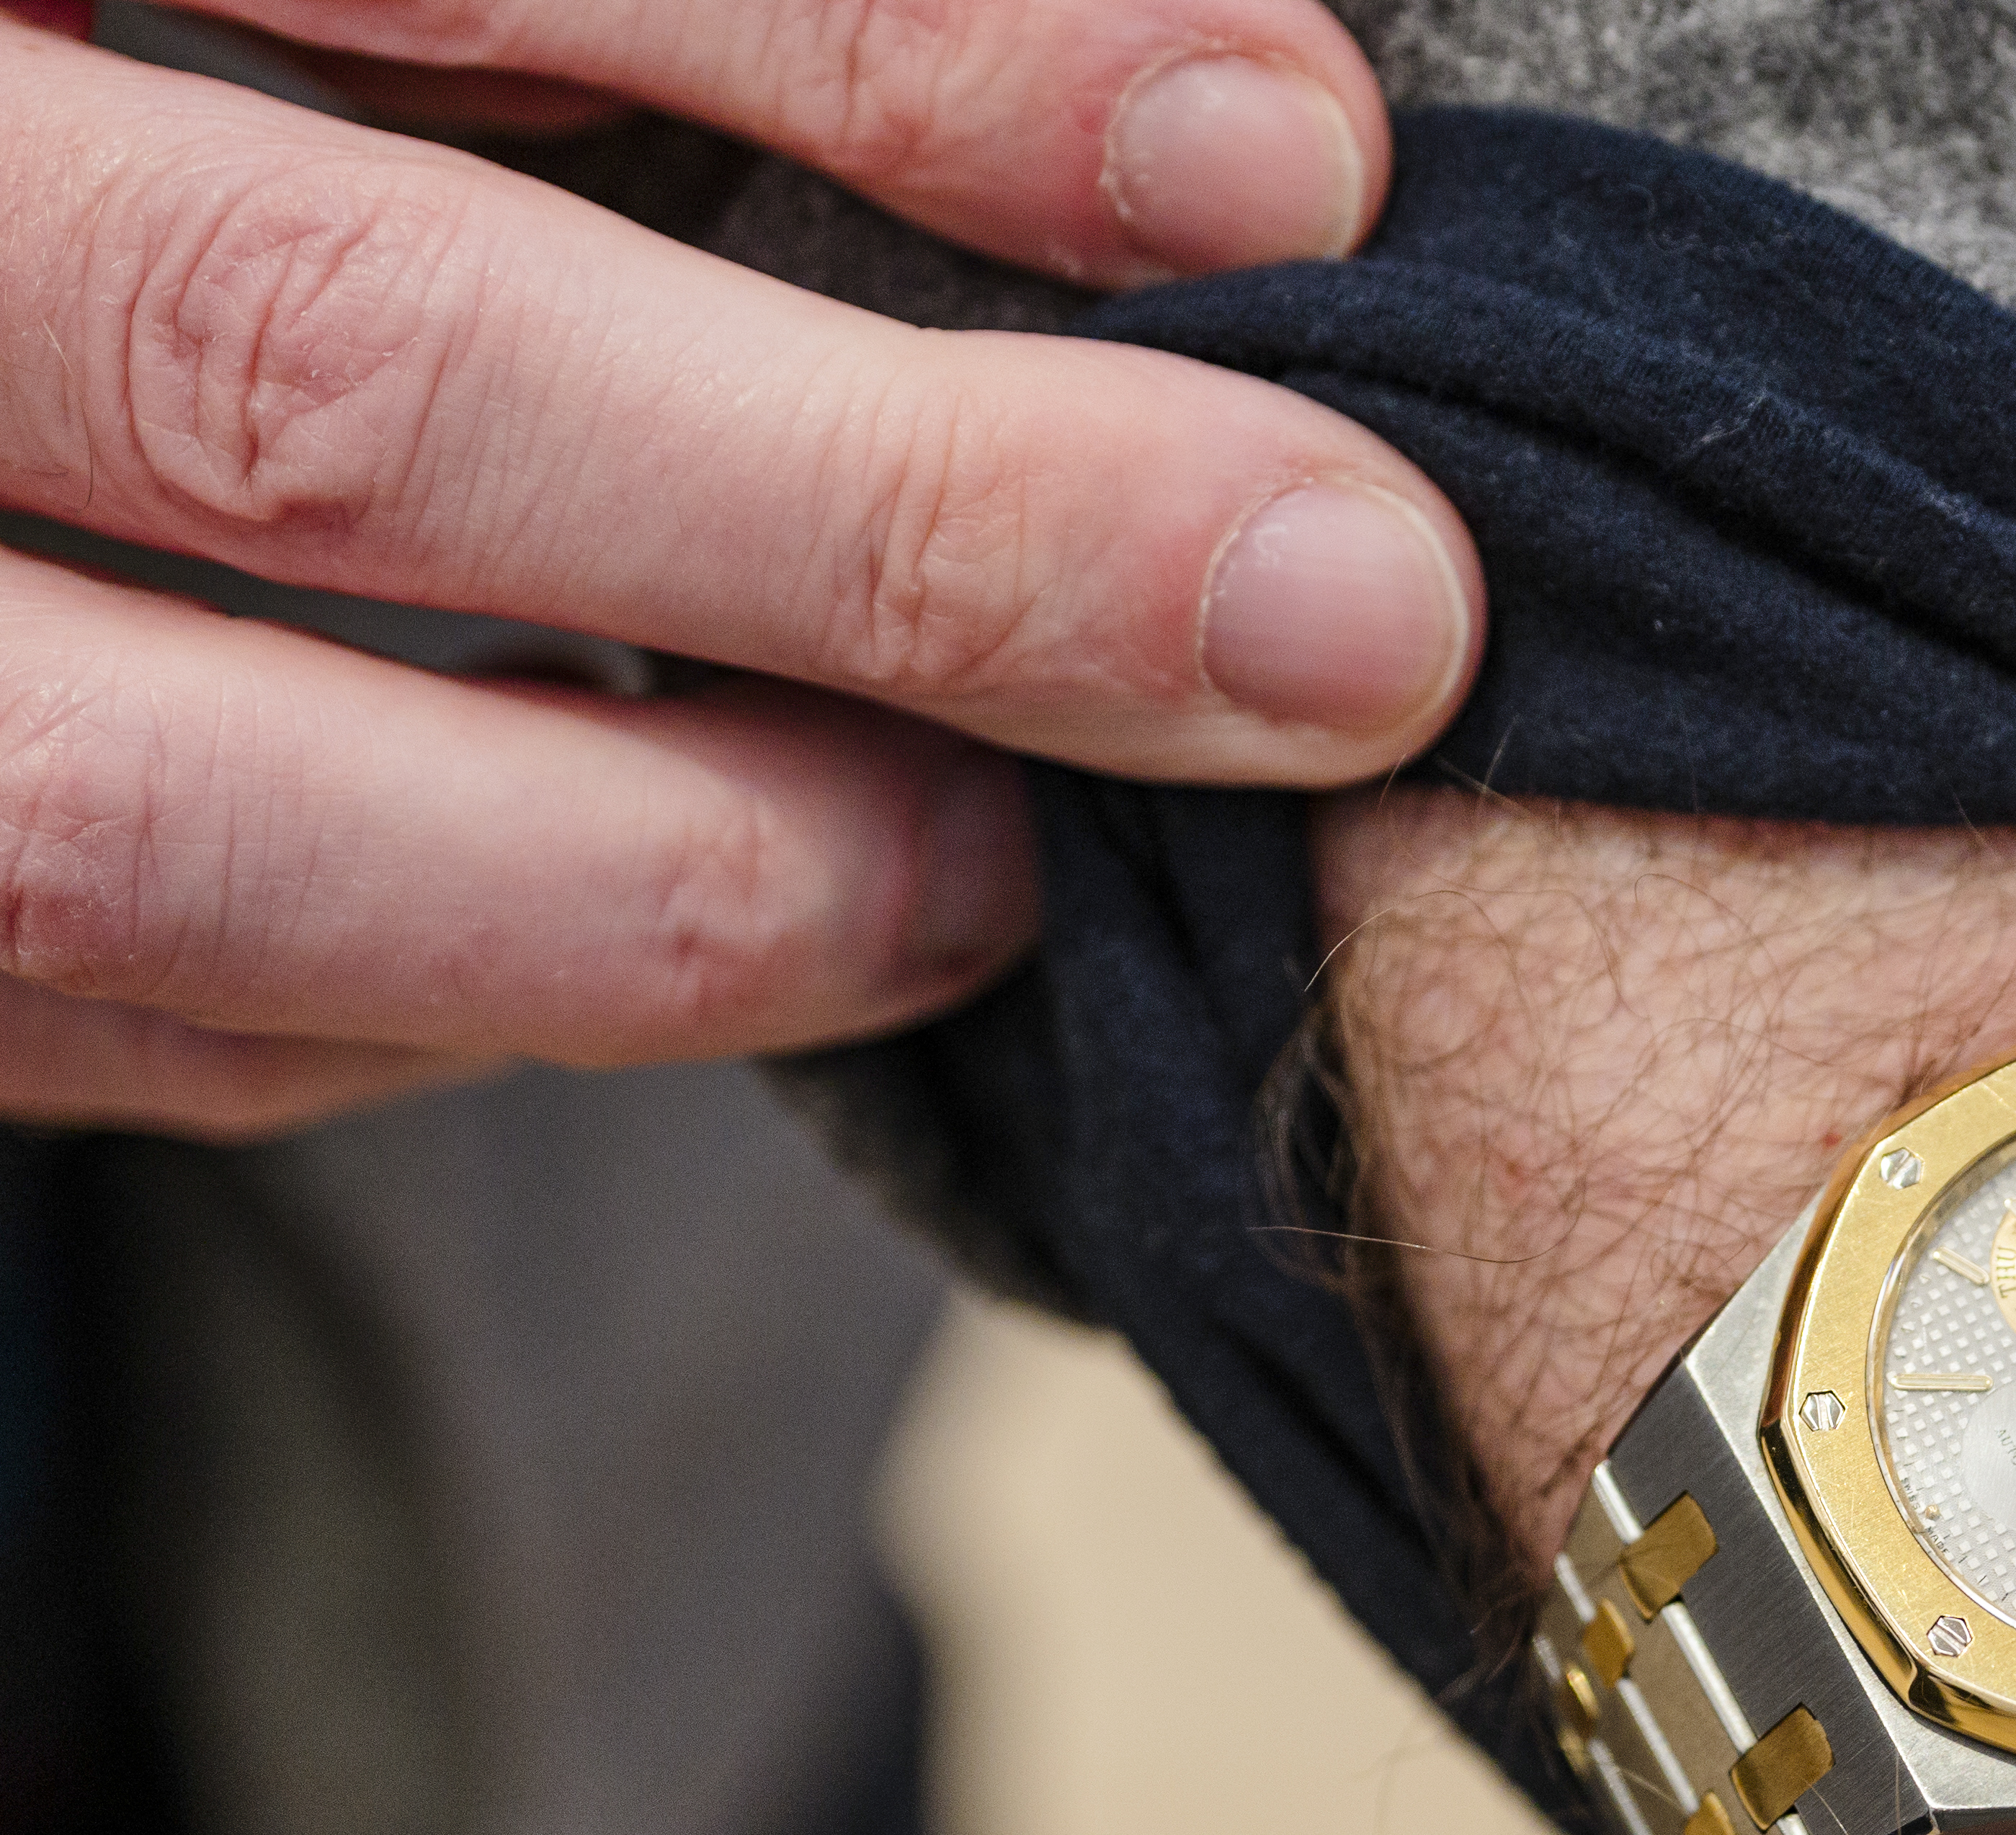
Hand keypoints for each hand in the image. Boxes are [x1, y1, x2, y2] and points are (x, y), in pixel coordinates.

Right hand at [1, 1, 1479, 1138]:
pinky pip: (60, 1000)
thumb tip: (1160, 126)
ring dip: (656, 873)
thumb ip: (569, 11)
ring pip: (138, 807)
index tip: (1279, 142)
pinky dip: (395, 1006)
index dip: (864, 26)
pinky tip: (673, 940)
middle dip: (886, 517)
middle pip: (312, 365)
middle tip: (1339, 609)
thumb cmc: (96, 71)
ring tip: (1015, 865)